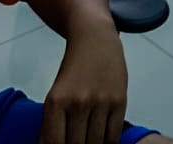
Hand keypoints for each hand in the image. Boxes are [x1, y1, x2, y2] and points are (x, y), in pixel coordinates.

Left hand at [39, 21, 127, 143]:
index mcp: (56, 101)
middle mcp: (78, 102)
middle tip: (77, 143)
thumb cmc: (73, 70)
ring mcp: (101, 102)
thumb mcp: (56, 94)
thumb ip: (52, 123)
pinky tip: (103, 141)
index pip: (54, 143)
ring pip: (96, 143)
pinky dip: (108, 143)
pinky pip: (114, 135)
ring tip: (89, 142)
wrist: (96, 39)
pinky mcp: (120, 100)